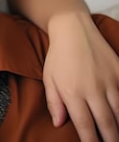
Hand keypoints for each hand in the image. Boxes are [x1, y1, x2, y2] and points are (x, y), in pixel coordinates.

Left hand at [44, 12, 118, 141]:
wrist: (73, 30)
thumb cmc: (58, 57)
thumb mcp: (49, 79)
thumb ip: (54, 102)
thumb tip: (59, 123)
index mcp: (72, 92)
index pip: (85, 125)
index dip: (91, 141)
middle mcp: (93, 88)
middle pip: (107, 123)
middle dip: (111, 139)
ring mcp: (110, 80)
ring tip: (117, 136)